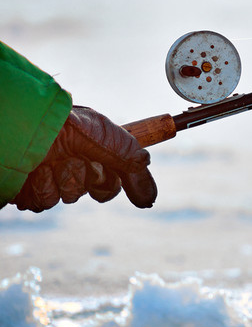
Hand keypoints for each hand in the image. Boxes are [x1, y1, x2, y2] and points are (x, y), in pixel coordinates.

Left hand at [12, 106, 156, 211]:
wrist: (31, 124)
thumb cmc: (71, 124)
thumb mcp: (114, 142)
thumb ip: (135, 170)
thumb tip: (151, 201)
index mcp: (89, 150)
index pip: (109, 181)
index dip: (108, 182)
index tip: (118, 182)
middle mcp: (68, 162)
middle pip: (89, 190)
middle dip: (85, 177)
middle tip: (76, 159)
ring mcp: (47, 175)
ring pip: (65, 198)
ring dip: (63, 181)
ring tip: (52, 161)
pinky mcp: (26, 188)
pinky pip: (42, 202)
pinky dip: (43, 187)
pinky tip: (36, 170)